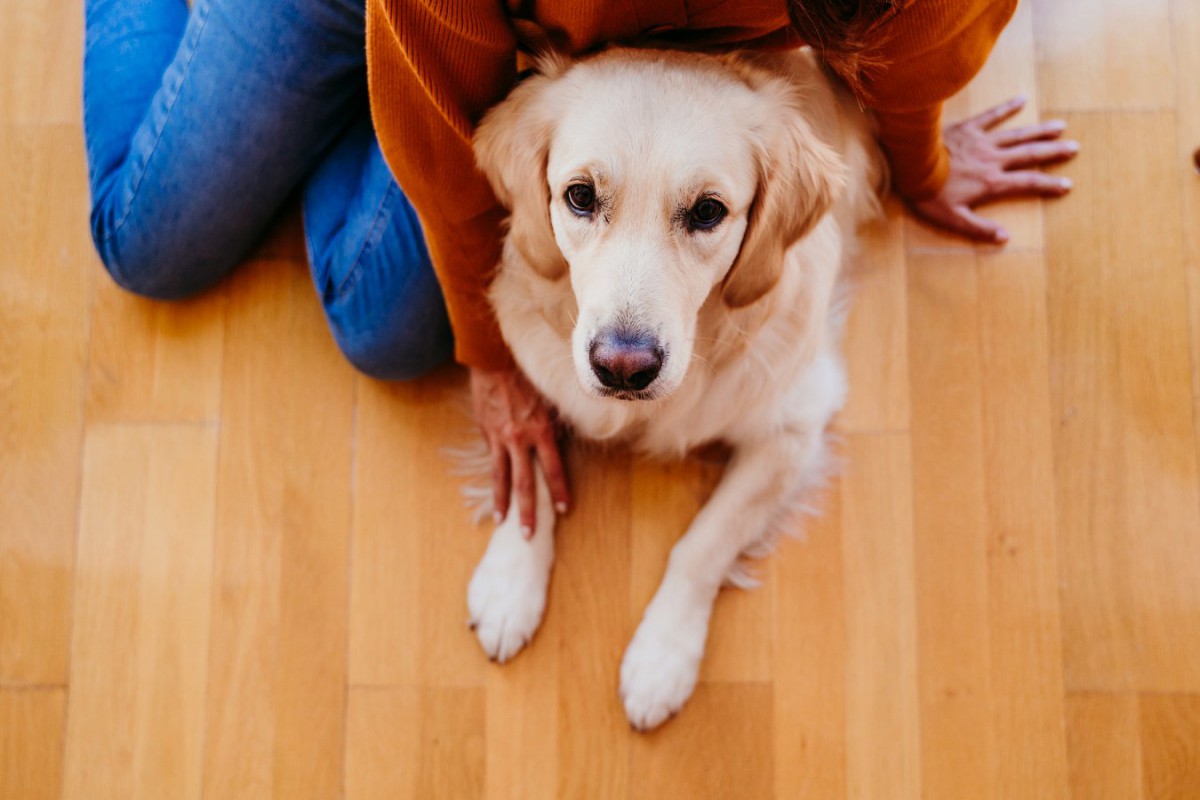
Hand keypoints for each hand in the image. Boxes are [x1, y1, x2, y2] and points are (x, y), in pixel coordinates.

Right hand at [469, 365, 569, 535]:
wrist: (496, 360)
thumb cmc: (528, 377)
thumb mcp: (549, 401)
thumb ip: (554, 426)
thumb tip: (560, 445)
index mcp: (541, 430)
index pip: (553, 468)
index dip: (559, 490)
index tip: (563, 509)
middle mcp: (520, 438)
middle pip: (525, 483)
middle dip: (528, 511)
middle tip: (529, 535)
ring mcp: (500, 438)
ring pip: (502, 478)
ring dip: (503, 504)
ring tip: (503, 523)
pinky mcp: (486, 433)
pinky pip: (492, 461)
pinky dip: (494, 480)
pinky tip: (495, 495)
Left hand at [911, 95, 1079, 242]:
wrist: (911, 165)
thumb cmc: (930, 194)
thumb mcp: (952, 218)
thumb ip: (979, 228)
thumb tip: (1004, 238)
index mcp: (992, 182)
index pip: (1028, 183)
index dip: (1049, 184)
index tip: (1067, 184)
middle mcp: (994, 159)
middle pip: (1030, 154)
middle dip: (1054, 151)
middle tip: (1075, 147)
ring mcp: (982, 141)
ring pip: (1018, 134)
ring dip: (1040, 130)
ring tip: (1060, 126)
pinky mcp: (968, 128)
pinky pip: (992, 115)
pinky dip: (1008, 107)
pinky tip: (1022, 99)